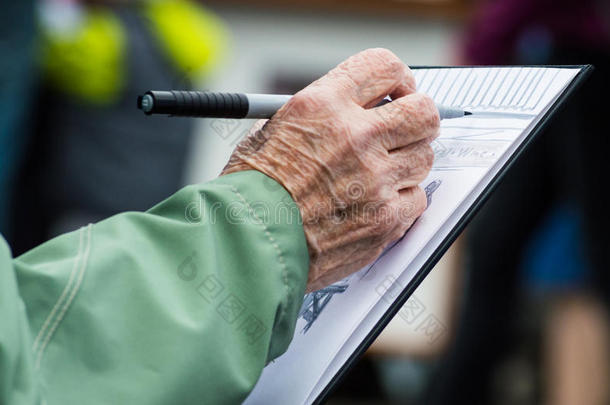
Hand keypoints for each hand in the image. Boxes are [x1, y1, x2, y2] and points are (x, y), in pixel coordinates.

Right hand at [222, 48, 438, 291]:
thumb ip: (318, 117)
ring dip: (407, 162)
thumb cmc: (249, 191)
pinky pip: (417, 199)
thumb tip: (351, 110)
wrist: (246, 245)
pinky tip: (375, 204)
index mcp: (322, 106)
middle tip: (405, 129)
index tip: (398, 92)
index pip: (385, 66)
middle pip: (423, 111)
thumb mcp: (271, 132)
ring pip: (424, 156)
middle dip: (418, 118)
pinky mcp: (385, 219)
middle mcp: (355, 137)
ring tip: (378, 175)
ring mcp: (375, 180)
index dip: (399, 79)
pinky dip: (402, 200)